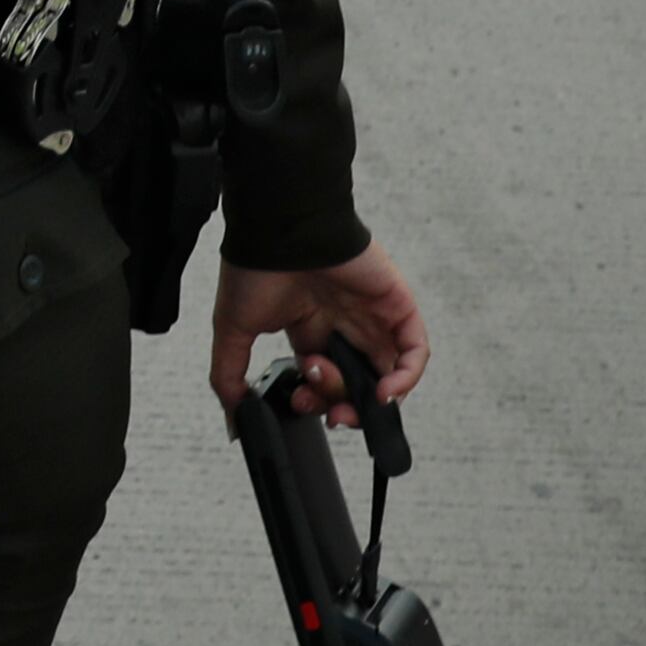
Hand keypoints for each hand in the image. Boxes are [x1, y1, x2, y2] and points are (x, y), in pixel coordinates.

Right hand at [212, 242, 429, 424]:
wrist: (278, 229)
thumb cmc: (253, 268)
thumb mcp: (233, 329)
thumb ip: (229, 374)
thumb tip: (234, 416)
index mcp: (309, 328)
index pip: (326, 377)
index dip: (317, 399)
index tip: (302, 403)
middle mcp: (344, 324)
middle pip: (358, 380)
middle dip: (342, 405)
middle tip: (327, 411)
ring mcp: (373, 316)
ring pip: (390, 371)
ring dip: (373, 399)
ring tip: (350, 405)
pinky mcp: (397, 305)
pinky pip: (416, 350)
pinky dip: (406, 377)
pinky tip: (381, 391)